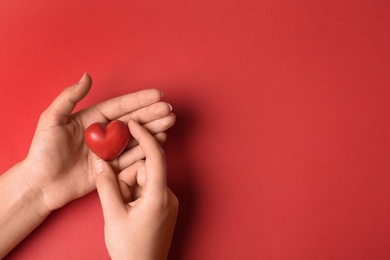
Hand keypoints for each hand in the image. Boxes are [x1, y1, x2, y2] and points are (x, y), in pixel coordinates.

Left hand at [21, 73, 174, 211]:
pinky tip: (160, 140)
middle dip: (152, 114)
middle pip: (133, 121)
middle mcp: (104, 133)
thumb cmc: (42, 151)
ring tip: (169, 122)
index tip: (157, 94)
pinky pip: (132, 157)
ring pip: (136, 137)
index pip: (120, 106)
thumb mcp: (51, 119)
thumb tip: (87, 76)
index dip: (139, 100)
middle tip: (169, 110)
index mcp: (92, 119)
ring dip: (153, 129)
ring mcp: (109, 151)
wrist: (40, 185)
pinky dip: (147, 149)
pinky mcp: (112, 167)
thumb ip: (68, 97)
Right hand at [95, 120, 177, 259]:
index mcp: (158, 195)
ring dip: (129, 189)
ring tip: (122, 211)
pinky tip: (127, 211)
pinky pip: (147, 189)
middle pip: (144, 170)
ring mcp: (168, 201)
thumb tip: (101, 162)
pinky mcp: (164, 206)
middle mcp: (168, 195)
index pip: (154, 156)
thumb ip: (106, 186)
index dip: (144, 136)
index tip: (132, 122)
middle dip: (127, 179)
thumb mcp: (113, 216)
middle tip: (117, 199)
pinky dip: (134, 194)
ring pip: (144, 180)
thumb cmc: (130, 249)